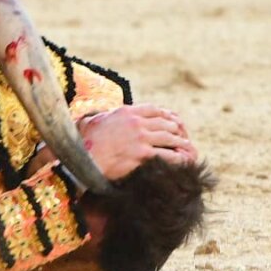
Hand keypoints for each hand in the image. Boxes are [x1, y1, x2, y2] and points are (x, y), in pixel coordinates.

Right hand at [78, 104, 197, 180]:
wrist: (84, 159)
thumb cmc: (85, 142)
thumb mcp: (93, 121)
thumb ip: (102, 115)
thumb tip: (99, 114)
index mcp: (126, 112)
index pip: (153, 109)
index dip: (165, 114)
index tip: (172, 120)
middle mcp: (135, 122)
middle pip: (165, 122)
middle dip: (176, 129)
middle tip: (182, 136)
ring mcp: (140, 138)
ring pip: (169, 138)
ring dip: (180, 143)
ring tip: (187, 148)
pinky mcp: (143, 154)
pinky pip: (168, 155)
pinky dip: (179, 158)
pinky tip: (183, 161)